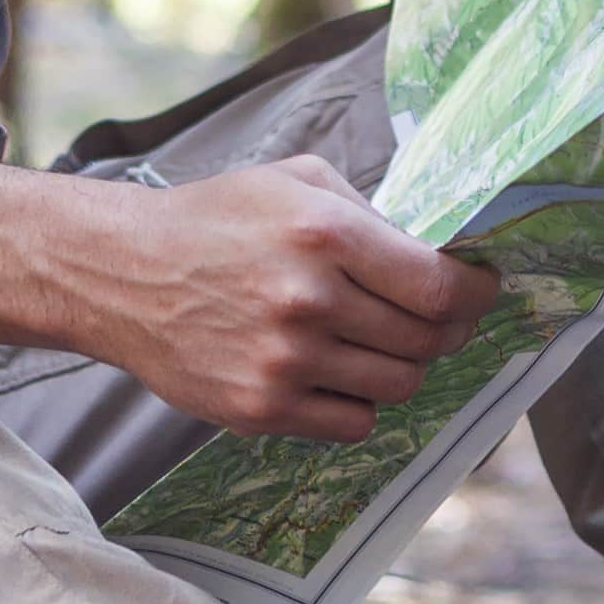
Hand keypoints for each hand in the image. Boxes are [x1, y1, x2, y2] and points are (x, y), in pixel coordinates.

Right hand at [59, 156, 499, 441]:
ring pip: (398, 385)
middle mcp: (308, 299)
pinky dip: (358, 402)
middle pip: (427, 340)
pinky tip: (334, 371)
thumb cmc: (217, 220)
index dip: (476, 294)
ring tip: (374, 341)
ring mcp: (284, 361)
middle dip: (443, 330)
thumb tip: (442, 252)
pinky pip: (354, 423)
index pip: (440, 287)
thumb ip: (372, 212)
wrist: (124, 274)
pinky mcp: (261, 408)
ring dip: (401, 365)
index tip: (478, 292)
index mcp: (325, 233)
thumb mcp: (296, 180)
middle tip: (430, 318)